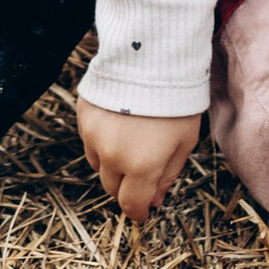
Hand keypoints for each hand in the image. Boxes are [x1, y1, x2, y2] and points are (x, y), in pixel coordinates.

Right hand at [76, 97, 201, 225]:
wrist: (151, 56)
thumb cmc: (176, 100)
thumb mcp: (185, 141)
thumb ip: (168, 174)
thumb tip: (155, 201)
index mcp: (141, 166)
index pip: (131, 204)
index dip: (138, 212)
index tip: (143, 211)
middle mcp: (112, 155)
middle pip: (111, 187)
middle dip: (126, 187)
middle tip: (141, 175)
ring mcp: (93, 135)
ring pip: (98, 165)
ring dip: (112, 164)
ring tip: (131, 144)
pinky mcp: (83, 116)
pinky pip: (89, 140)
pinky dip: (102, 141)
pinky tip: (119, 124)